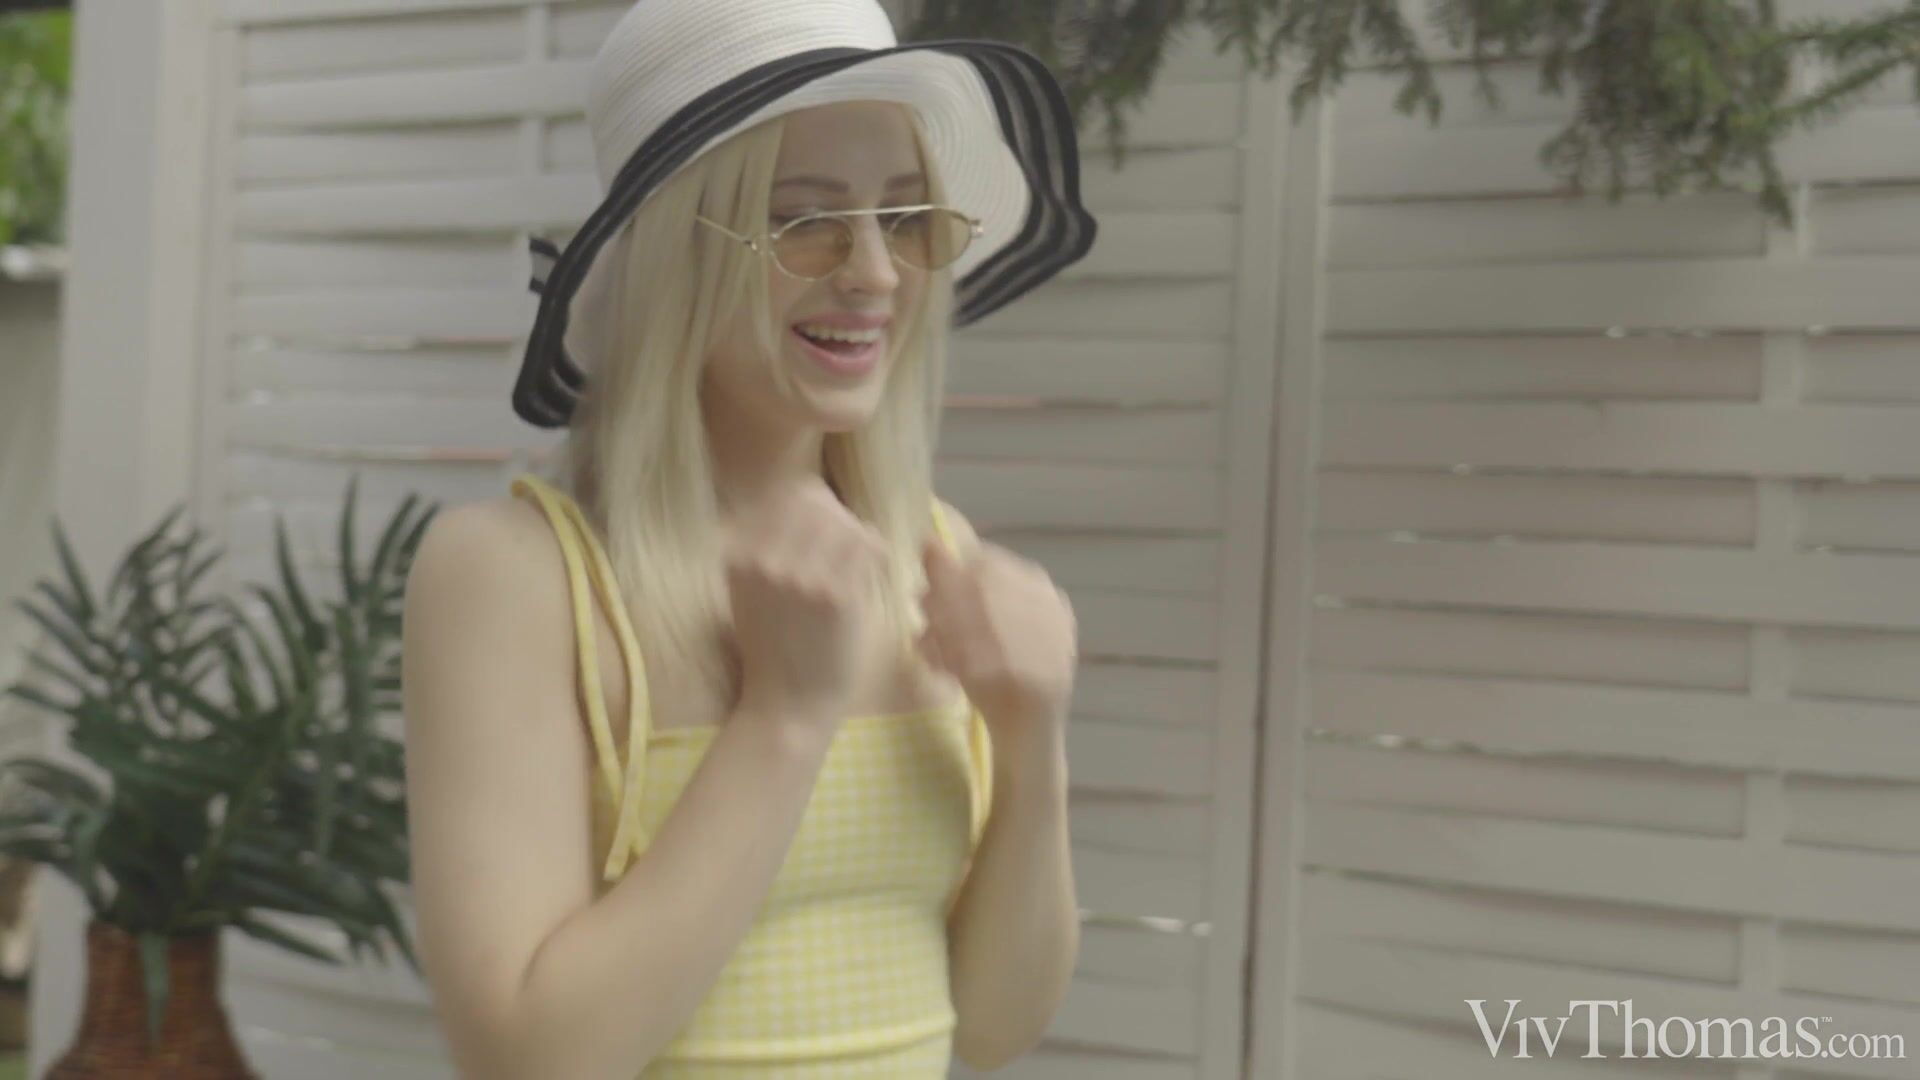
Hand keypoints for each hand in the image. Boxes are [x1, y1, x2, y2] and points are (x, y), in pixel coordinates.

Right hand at [725, 478, 887, 737]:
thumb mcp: (748, 592)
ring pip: (846, 522)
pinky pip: (869, 548)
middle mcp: (764, 559)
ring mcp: (799, 576)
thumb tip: (809, 499)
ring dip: (860, 539)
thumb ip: (765, 548)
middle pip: (818, 502)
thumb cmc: (773, 650)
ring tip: (861, 566)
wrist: (787, 705)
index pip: (789, 496)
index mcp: (739, 555)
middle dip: (841, 521)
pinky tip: (875, 576)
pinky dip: (878, 557)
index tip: (828, 533)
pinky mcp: (835, 596)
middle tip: (850, 550)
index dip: (817, 508)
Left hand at [913, 532, 1077, 742]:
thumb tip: (928, 542)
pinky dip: (966, 663)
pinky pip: (1000, 661)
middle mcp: (1055, 611)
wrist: (1025, 739)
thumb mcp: (968, 628)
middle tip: (923, 623)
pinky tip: (947, 672)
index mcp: (1040, 589)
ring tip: (928, 650)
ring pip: (989, 622)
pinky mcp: (1051, 680)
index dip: (947, 577)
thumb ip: (953, 588)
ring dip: (949, 634)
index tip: (923, 601)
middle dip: (945, 604)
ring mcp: (1058, 644)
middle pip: (987, 590)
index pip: (987, 564)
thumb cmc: (994, 678)